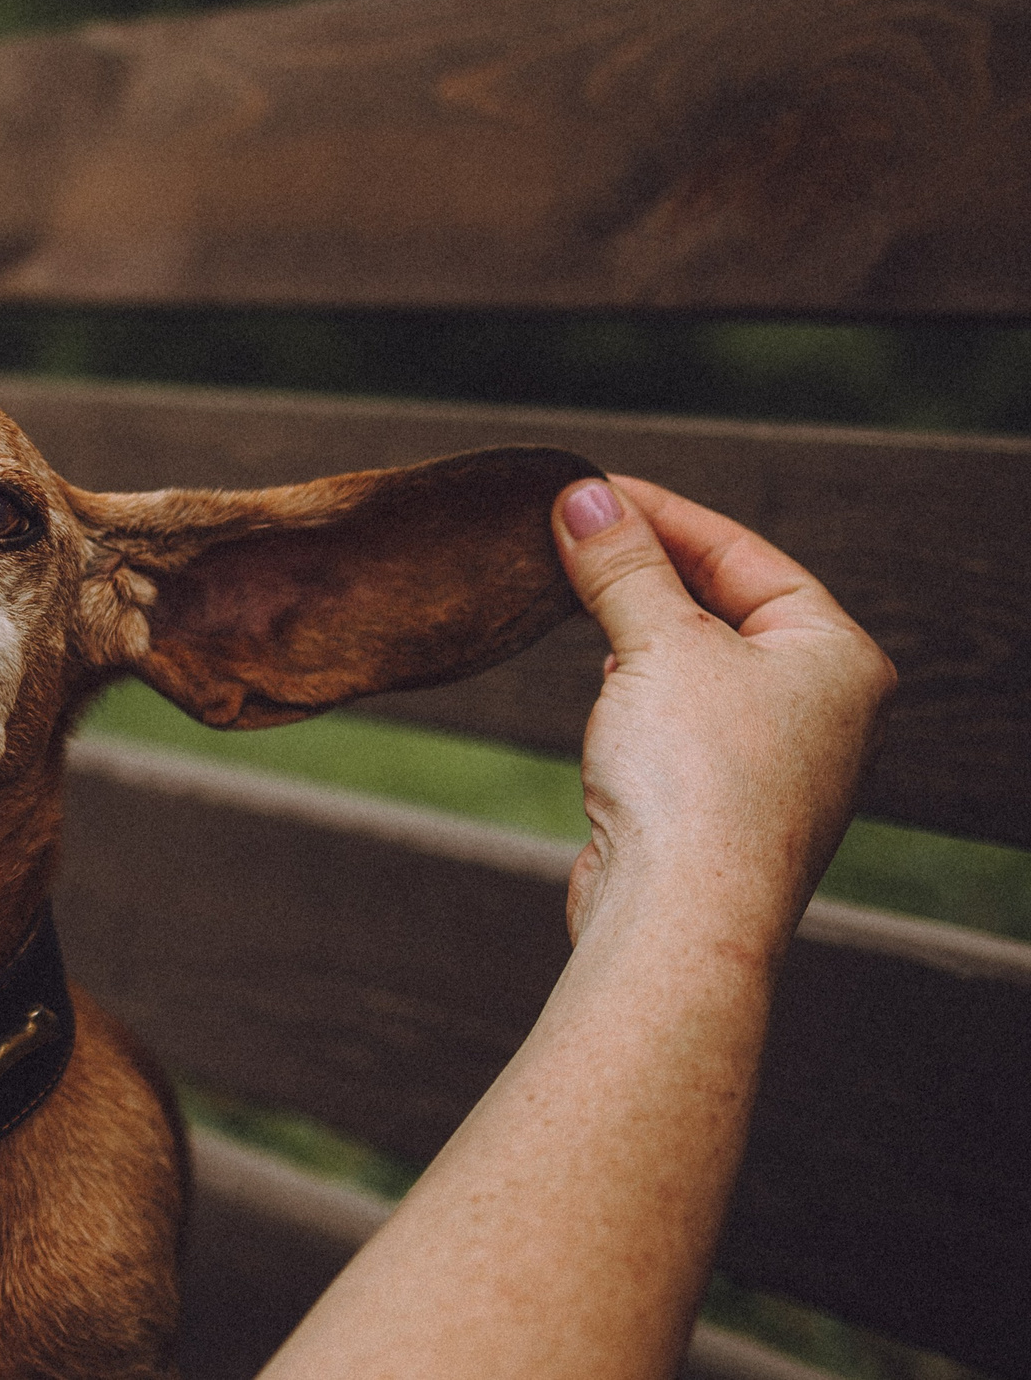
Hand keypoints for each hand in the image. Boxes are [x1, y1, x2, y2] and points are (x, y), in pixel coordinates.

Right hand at [551, 476, 895, 950]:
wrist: (681, 916)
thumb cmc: (698, 781)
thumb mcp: (659, 643)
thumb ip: (622, 566)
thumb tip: (584, 497)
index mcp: (838, 656)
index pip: (745, 555)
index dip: (664, 515)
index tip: (591, 491)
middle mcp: (823, 706)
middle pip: (724, 604)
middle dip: (646, 569)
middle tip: (569, 533)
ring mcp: (775, 759)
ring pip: (697, 662)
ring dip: (636, 628)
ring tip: (573, 594)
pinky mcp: (721, 802)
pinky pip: (678, 716)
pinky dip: (636, 686)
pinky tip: (600, 682)